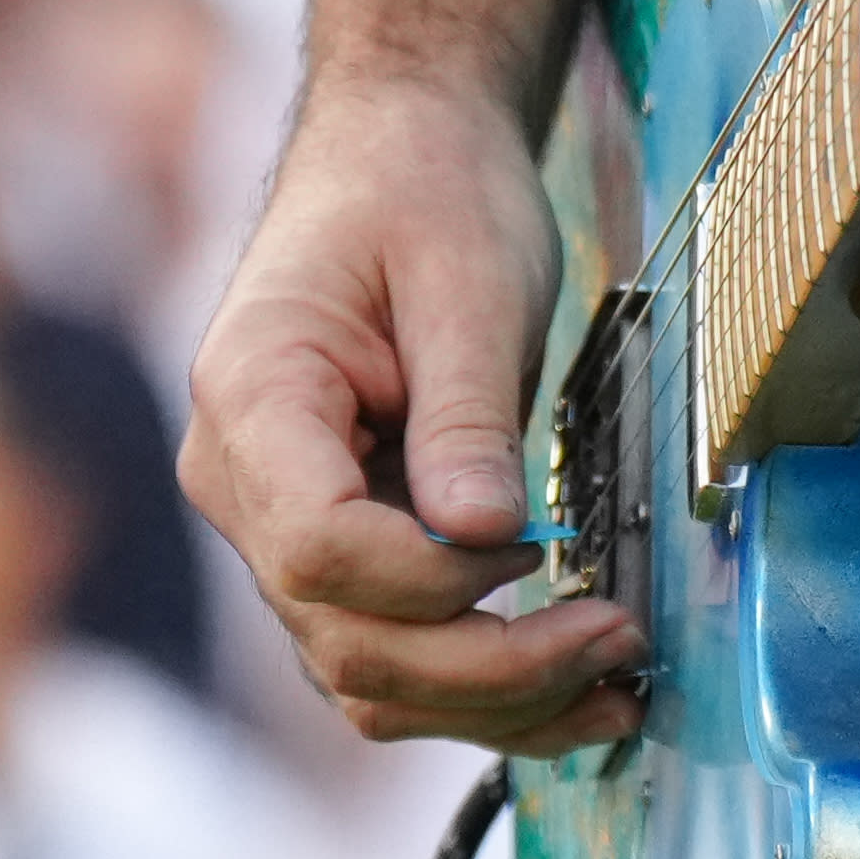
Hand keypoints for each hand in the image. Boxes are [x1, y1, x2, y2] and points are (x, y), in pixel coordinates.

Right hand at [184, 65, 636, 749]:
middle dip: (490, 668)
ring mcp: (279, 530)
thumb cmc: (427, 191)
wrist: (403, 155)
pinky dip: (483, 687)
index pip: (317, 544)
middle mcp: (240, 483)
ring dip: (494, 703)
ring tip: (619, 684)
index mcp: (252, 398)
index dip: (433, 578)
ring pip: (367, 677)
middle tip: (620, 636)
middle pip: (344, 639)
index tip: (538, 544)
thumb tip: (484, 536)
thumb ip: (464, 411)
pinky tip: (578, 683)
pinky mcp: (337, 555)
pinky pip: (394, 655)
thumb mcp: (467, 279)